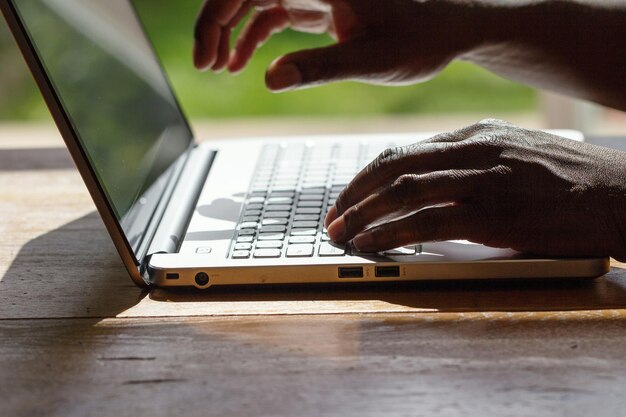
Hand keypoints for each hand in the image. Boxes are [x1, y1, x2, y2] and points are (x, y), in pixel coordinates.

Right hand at [193, 0, 468, 90]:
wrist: (449, 29)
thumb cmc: (421, 39)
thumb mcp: (372, 60)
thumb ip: (321, 67)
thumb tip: (270, 80)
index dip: (216, 14)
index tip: (206, 56)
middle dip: (216, 23)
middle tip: (205, 64)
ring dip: (231, 29)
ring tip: (218, 67)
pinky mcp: (320, 1)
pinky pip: (274, 12)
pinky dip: (254, 35)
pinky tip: (244, 63)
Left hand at [324, 120, 625, 260]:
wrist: (620, 194)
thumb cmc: (567, 181)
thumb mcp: (514, 154)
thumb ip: (471, 163)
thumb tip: (428, 185)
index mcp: (476, 135)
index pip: (403, 151)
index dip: (366, 176)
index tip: (347, 197)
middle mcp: (474, 150)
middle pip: (394, 167)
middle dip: (354, 194)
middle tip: (332, 217)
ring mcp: (484, 180)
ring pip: (404, 191)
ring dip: (364, 214)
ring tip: (341, 233)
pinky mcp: (495, 214)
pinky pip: (428, 222)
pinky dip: (392, 233)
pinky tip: (372, 244)